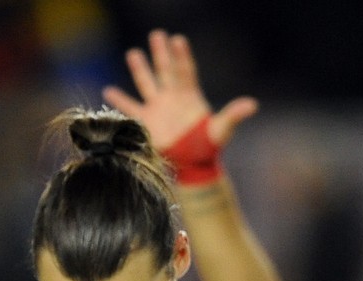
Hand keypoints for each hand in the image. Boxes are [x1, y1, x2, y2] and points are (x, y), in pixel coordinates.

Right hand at [102, 29, 258, 152]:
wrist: (193, 164)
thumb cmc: (209, 146)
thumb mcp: (222, 129)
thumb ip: (234, 114)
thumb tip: (253, 105)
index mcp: (190, 97)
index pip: (186, 71)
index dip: (182, 57)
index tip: (178, 40)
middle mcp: (173, 98)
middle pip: (166, 71)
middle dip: (161, 54)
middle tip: (157, 34)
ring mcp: (159, 108)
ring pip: (147, 84)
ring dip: (140, 70)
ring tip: (134, 53)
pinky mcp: (147, 122)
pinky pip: (131, 109)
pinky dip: (120, 101)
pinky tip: (108, 91)